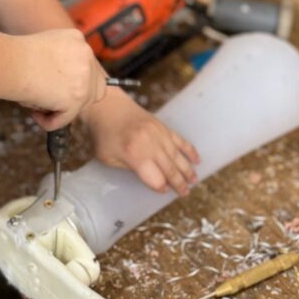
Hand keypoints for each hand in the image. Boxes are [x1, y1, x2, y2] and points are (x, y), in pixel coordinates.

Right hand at [15, 29, 106, 130]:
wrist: (9, 62)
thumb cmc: (15, 56)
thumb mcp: (44, 47)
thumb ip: (60, 60)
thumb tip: (63, 84)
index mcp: (77, 39)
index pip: (90, 67)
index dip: (77, 82)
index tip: (60, 88)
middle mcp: (86, 56)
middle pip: (95, 88)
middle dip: (76, 99)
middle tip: (51, 101)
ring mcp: (84, 78)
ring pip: (81, 106)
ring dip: (59, 109)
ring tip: (35, 104)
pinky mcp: (77, 98)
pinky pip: (65, 119)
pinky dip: (49, 122)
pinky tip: (33, 113)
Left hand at [82, 88, 199, 194]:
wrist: (105, 105)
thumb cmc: (102, 133)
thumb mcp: (107, 158)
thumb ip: (128, 168)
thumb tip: (148, 176)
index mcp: (135, 155)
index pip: (156, 178)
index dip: (161, 187)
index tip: (165, 191)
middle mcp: (151, 145)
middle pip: (170, 169)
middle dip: (179, 183)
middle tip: (185, 193)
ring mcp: (158, 133)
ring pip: (178, 156)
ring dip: (187, 170)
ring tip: (193, 181)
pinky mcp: (161, 125)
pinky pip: (179, 140)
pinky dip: (189, 150)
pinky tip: (196, 160)